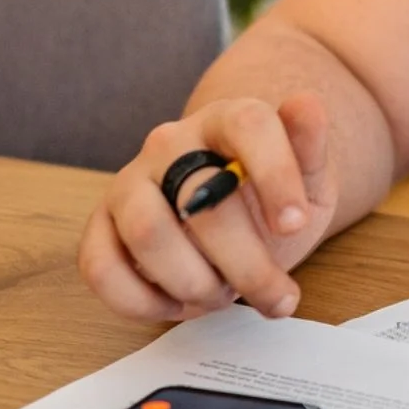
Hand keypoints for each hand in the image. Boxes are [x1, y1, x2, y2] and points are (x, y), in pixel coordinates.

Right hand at [78, 94, 340, 324]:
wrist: (230, 213)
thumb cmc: (268, 198)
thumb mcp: (307, 178)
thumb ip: (308, 147)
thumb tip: (306, 104)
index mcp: (226, 120)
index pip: (248, 126)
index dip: (275, 175)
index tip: (294, 225)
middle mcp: (169, 144)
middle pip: (198, 200)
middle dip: (246, 264)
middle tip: (274, 295)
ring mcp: (128, 184)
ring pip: (147, 234)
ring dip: (193, 283)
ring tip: (223, 295)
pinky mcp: (100, 226)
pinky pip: (100, 267)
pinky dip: (142, 302)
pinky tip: (178, 305)